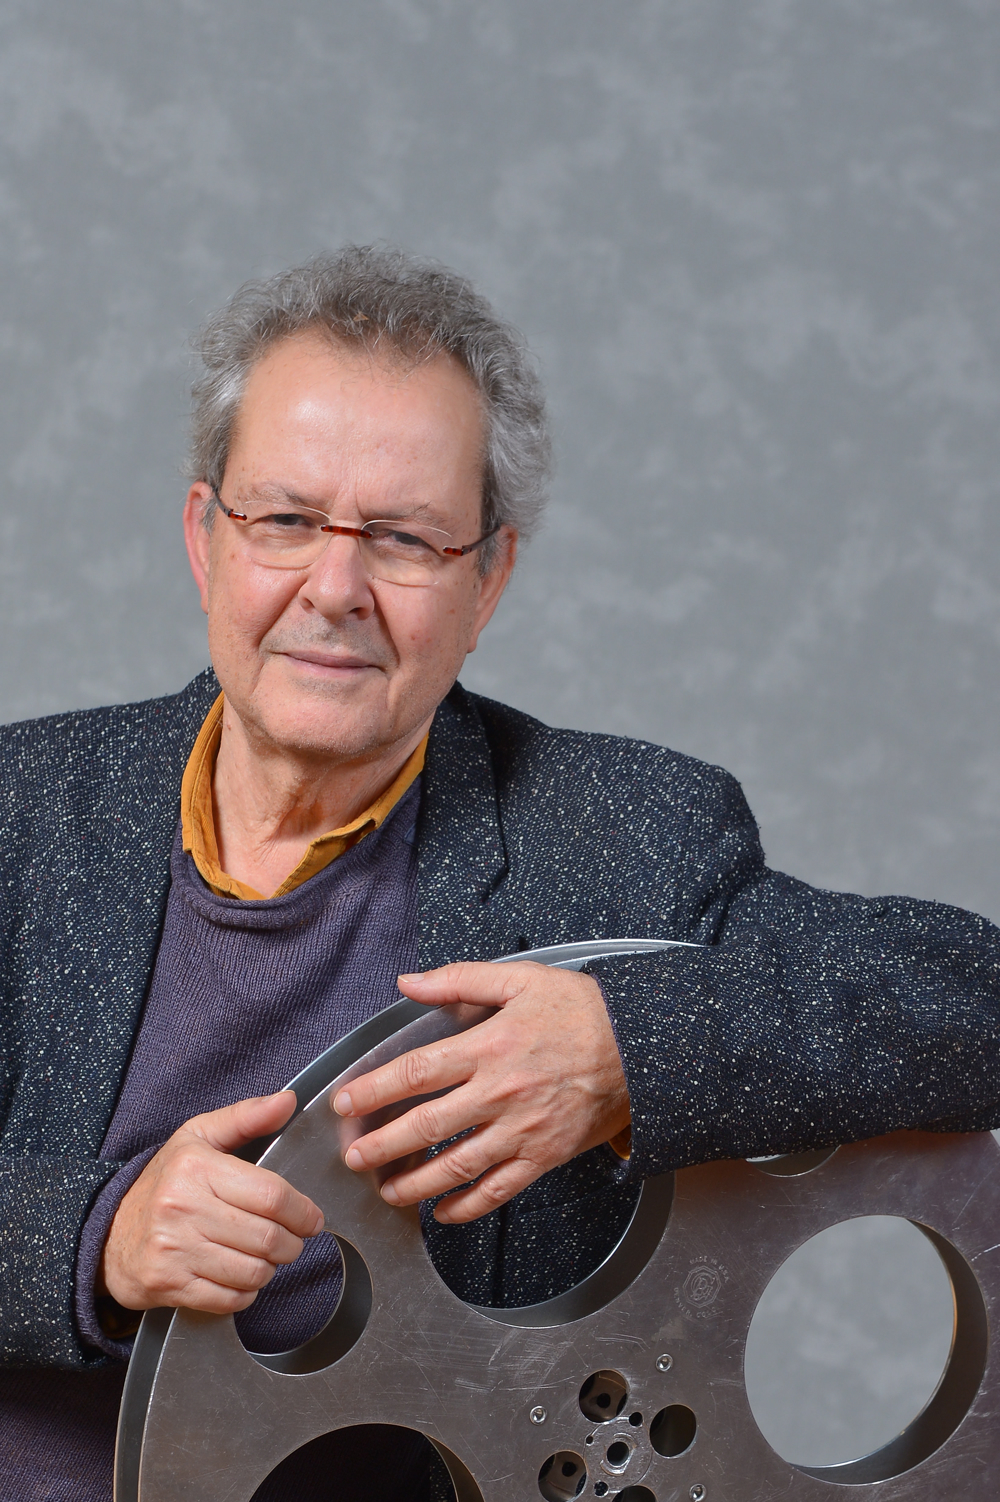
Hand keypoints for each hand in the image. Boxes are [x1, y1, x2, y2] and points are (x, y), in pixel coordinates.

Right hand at [100, 1092, 324, 1313]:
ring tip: (265, 1256)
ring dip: (270, 1268)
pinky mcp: (169, 1285)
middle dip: (293, 1243)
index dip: (303, 1211)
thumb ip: (247, 1116)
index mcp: (196, 1168)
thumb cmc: (164, 1182)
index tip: (312, 1219)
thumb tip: (288, 1100)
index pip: (271, 1195)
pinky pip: (230, 1299)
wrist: (108, 1232)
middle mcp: (183, 1208)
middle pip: (267, 1237)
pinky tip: (239, 1273)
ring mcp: (174, 1250)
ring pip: (253, 1271)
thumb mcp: (198, 1137)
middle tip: (293, 1240)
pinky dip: (246, 1291)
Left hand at [333, 962, 629, 1223]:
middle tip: (354, 1157)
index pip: (415, 1073)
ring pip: (455, 1166)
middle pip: (425, 1126)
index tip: (347, 1103)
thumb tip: (409, 982)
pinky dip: (465, 1207)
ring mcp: (522, 1131)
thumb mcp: (520, 979)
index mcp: (489, 1047)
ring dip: (414, 1184)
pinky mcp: (544, 1157)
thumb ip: (460, 980)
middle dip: (381, 1146)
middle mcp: (500, 1093)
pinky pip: (498, 1191)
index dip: (374, 1090)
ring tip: (387, 1190)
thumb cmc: (583, 1010)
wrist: (643, 1046)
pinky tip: (442, 1212)